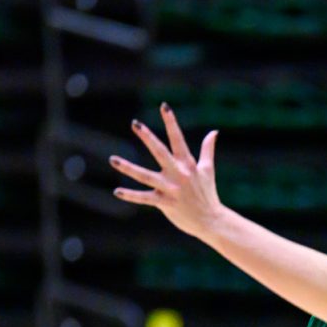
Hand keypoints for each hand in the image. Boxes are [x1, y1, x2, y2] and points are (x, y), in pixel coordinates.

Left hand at [109, 103, 223, 238]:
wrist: (211, 220)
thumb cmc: (208, 194)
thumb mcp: (208, 170)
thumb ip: (208, 150)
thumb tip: (214, 132)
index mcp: (188, 164)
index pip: (178, 139)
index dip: (171, 122)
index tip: (164, 106)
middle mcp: (178, 174)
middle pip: (160, 152)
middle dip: (148, 137)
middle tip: (135, 124)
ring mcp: (171, 189)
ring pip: (145, 176)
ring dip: (128, 168)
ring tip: (112, 160)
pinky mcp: (165, 203)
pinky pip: (145, 198)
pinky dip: (131, 196)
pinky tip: (117, 191)